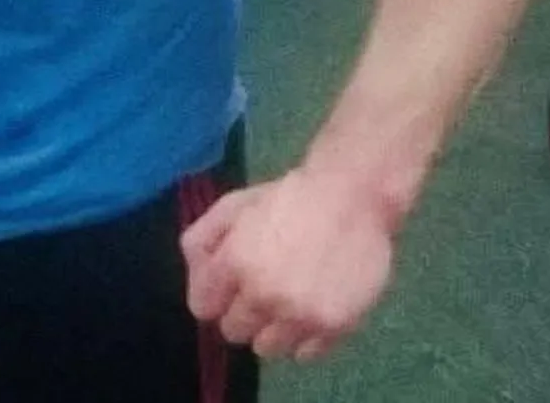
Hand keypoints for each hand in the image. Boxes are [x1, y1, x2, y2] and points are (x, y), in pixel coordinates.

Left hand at [180, 164, 395, 363]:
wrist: (352, 197)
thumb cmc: (289, 197)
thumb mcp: (235, 204)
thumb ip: (203, 238)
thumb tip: (197, 274)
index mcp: (235, 261)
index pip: (202, 307)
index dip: (214, 294)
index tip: (228, 285)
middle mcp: (263, 294)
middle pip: (233, 331)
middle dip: (242, 310)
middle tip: (263, 286)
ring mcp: (299, 315)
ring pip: (267, 349)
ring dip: (272, 328)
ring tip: (288, 299)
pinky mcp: (332, 328)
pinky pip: (304, 353)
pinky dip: (304, 336)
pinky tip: (312, 306)